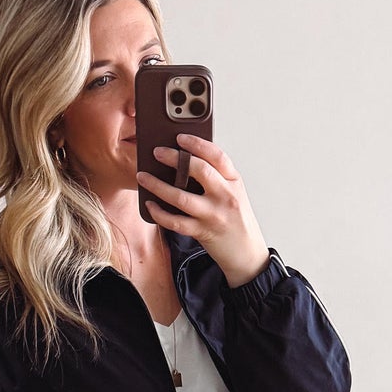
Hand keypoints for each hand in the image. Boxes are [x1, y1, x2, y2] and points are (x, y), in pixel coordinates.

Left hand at [137, 135, 270, 287]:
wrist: (248, 254)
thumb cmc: (237, 221)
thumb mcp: (234, 193)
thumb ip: (216, 178)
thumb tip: (183, 161)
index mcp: (234, 182)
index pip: (217, 156)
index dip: (197, 144)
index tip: (180, 137)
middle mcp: (225, 196)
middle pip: (199, 171)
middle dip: (174, 158)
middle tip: (156, 152)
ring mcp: (214, 215)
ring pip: (181, 197)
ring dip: (157, 186)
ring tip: (143, 177)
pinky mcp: (203, 232)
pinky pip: (175, 222)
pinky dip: (159, 213)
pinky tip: (150, 205)